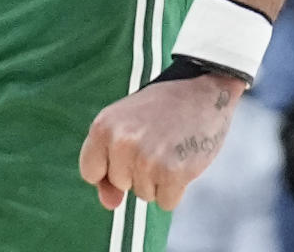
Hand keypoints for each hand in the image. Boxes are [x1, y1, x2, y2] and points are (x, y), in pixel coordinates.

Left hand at [79, 74, 243, 211]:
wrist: (203, 90)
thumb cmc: (162, 108)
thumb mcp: (126, 124)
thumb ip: (109, 164)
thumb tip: (109, 204)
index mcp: (102, 126)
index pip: (90, 171)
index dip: (109, 167)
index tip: (127, 148)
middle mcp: (121, 142)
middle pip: (120, 184)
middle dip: (136, 171)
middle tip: (155, 140)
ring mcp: (146, 159)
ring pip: (144, 194)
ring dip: (158, 179)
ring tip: (170, 146)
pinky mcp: (172, 173)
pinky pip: (166, 202)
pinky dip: (176, 189)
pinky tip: (182, 159)